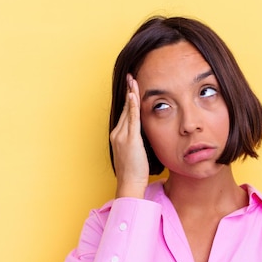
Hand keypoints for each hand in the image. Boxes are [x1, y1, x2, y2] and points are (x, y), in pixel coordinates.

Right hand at [110, 74, 148, 198]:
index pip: (125, 114)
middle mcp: (117, 134)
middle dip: (129, 92)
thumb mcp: (136, 153)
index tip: (131, 88)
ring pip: (128, 111)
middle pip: (125, 109)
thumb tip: (144, 137)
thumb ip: (138, 142)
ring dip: (131, 94)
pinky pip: (132, 119)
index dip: (129, 100)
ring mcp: (122, 136)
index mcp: (118, 136)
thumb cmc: (134, 172)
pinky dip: (132, 106)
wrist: (129, 183)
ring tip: (133, 80)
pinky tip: (133, 95)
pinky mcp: (130, 139)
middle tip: (131, 77)